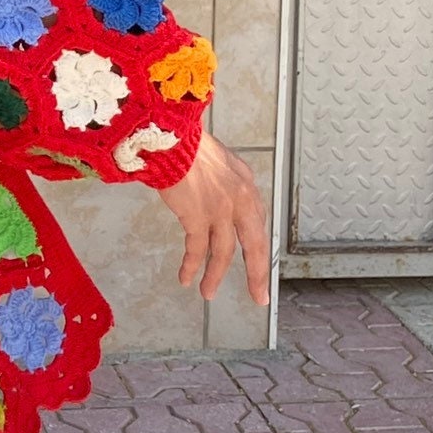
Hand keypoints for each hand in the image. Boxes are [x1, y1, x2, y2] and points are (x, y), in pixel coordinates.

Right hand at [161, 133, 270, 309]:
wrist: (172, 136)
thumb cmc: (186, 142)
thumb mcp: (216, 159)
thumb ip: (222, 180)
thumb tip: (214, 195)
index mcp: (246, 183)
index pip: (257, 221)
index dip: (256, 245)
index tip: (257, 262)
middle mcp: (240, 198)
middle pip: (253, 244)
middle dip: (257, 274)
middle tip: (259, 296)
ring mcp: (221, 209)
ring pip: (223, 252)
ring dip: (215, 276)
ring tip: (209, 293)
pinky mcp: (198, 216)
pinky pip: (197, 249)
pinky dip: (192, 266)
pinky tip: (186, 278)